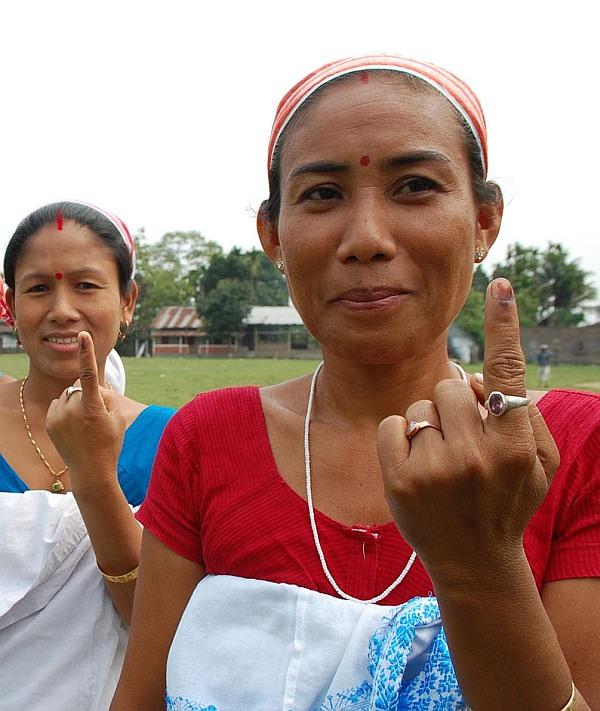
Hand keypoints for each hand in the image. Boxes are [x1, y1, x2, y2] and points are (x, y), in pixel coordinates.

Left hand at [47, 332, 125, 492]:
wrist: (91, 471)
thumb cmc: (110, 443)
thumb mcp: (117, 418)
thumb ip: (105, 396)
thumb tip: (92, 386)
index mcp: (93, 408)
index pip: (90, 374)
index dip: (87, 353)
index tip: (83, 335)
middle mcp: (72, 410)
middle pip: (81, 387)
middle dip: (88, 395)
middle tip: (97, 418)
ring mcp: (58, 416)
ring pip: (69, 396)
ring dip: (76, 403)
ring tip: (84, 425)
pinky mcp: (50, 422)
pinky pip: (59, 404)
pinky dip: (66, 410)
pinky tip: (74, 428)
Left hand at [377, 278, 559, 579]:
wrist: (474, 562)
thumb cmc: (508, 503)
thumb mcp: (538, 466)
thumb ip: (525, 416)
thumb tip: (478, 378)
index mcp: (515, 448)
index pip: (507, 375)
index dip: (504, 326)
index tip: (498, 286)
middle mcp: (476, 456)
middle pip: (449, 385)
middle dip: (453, 403)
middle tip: (461, 437)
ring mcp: (434, 470)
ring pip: (419, 406)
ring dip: (428, 424)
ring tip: (441, 460)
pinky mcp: (399, 480)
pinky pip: (392, 425)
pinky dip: (401, 438)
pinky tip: (415, 466)